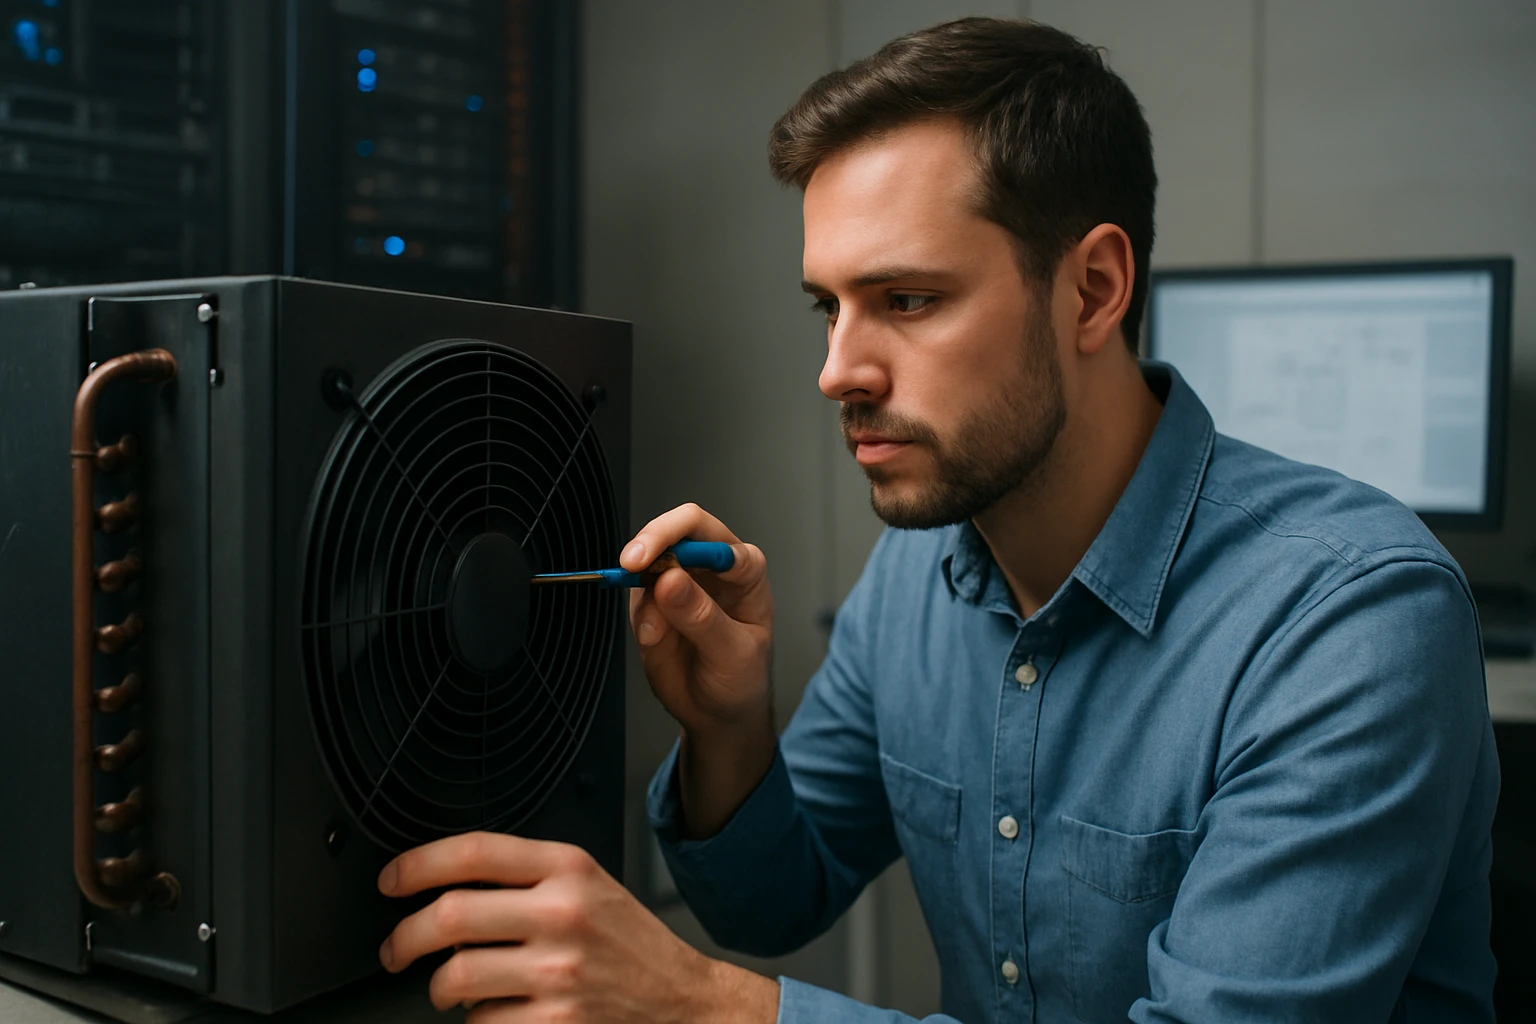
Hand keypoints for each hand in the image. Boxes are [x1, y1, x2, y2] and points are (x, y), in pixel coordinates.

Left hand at [378, 832, 778, 1021]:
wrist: (683, 1003)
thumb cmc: (630, 945)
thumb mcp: (589, 886)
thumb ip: (528, 876)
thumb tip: (445, 884)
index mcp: (568, 868)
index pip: (473, 852)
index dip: (417, 864)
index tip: (391, 881)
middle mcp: (563, 913)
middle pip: (449, 916)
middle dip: (403, 938)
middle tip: (394, 950)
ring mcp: (559, 972)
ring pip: (455, 977)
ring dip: (440, 989)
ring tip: (450, 989)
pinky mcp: (557, 1023)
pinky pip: (482, 1023)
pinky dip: (480, 1022)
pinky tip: (500, 1012)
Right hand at [623, 504, 772, 735]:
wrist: (719, 713)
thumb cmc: (741, 679)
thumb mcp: (732, 654)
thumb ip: (702, 617)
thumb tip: (669, 579)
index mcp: (745, 571)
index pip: (714, 537)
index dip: (685, 538)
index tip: (661, 561)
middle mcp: (712, 568)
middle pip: (679, 531)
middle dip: (652, 543)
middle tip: (630, 566)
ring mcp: (680, 582)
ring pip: (650, 560)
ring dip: (640, 587)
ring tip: (655, 634)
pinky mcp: (653, 602)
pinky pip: (635, 595)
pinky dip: (638, 615)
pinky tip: (653, 639)